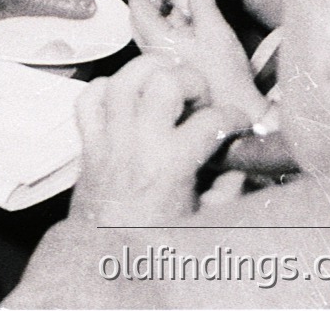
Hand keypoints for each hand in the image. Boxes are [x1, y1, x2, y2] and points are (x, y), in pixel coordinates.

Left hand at [67, 53, 247, 227]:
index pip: (213, 121)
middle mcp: (138, 143)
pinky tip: (126, 98)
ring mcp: (109, 138)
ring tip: (167, 84)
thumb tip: (241, 163)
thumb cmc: (154, 242)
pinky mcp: (88, 141)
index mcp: (171, 164)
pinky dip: (106, 89)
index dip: (236, 117)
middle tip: (199, 100)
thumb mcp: (205, 220)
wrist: (105, 256)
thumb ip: (227, 188)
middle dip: (191, 80)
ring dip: (149, 72)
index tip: (239, 123)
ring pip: (122, 79)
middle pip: (164, 82)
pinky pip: (88, 98)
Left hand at [127, 0, 268, 123]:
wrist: (235, 111)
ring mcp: (161, 59)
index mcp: (157, 39)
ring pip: (152, 26)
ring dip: (163, 9)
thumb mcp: (216, 32)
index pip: (137, 5)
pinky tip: (189, 21)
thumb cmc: (225, 77)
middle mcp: (153, 49)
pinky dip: (171, 23)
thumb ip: (203, 2)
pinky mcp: (171, 66)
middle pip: (141, 15)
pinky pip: (163, 38)